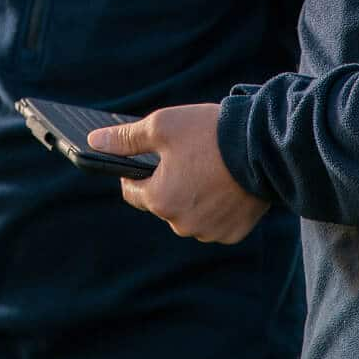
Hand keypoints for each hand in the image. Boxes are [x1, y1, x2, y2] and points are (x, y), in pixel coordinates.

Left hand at [89, 102, 270, 243]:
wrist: (264, 146)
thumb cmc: (209, 133)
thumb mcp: (162, 126)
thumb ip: (125, 139)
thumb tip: (94, 143)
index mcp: (159, 200)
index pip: (133, 191)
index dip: (137, 172)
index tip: (150, 158)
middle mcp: (181, 224)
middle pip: (164, 203)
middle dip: (171, 183)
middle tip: (190, 156)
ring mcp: (209, 232)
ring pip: (191, 214)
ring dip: (195, 197)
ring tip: (212, 168)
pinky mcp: (233, 233)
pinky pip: (217, 222)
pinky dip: (218, 206)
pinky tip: (228, 184)